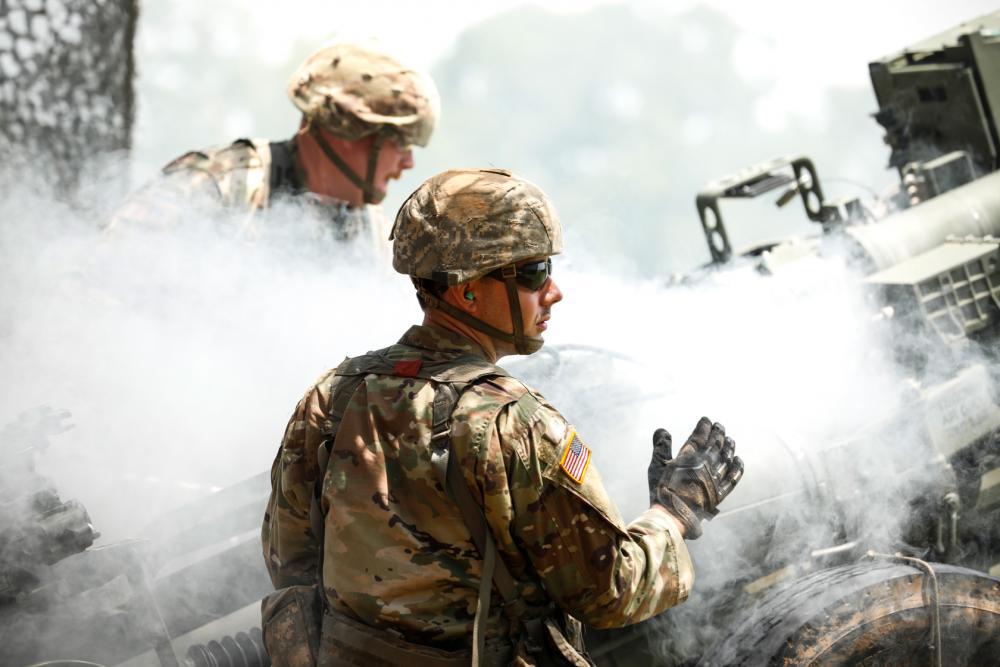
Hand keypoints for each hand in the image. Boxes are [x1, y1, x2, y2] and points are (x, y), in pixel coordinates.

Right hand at [650, 417, 743, 538]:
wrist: (672, 516)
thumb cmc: (662, 491)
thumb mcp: (656, 466)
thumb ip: (661, 447)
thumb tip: (662, 429)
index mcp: (688, 457)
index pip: (699, 436)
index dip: (704, 426)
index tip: (706, 420)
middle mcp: (704, 465)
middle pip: (715, 444)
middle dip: (718, 433)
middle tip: (720, 426)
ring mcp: (714, 479)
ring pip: (726, 458)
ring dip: (729, 447)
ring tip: (730, 439)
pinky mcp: (720, 493)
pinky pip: (733, 478)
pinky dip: (737, 468)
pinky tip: (738, 460)